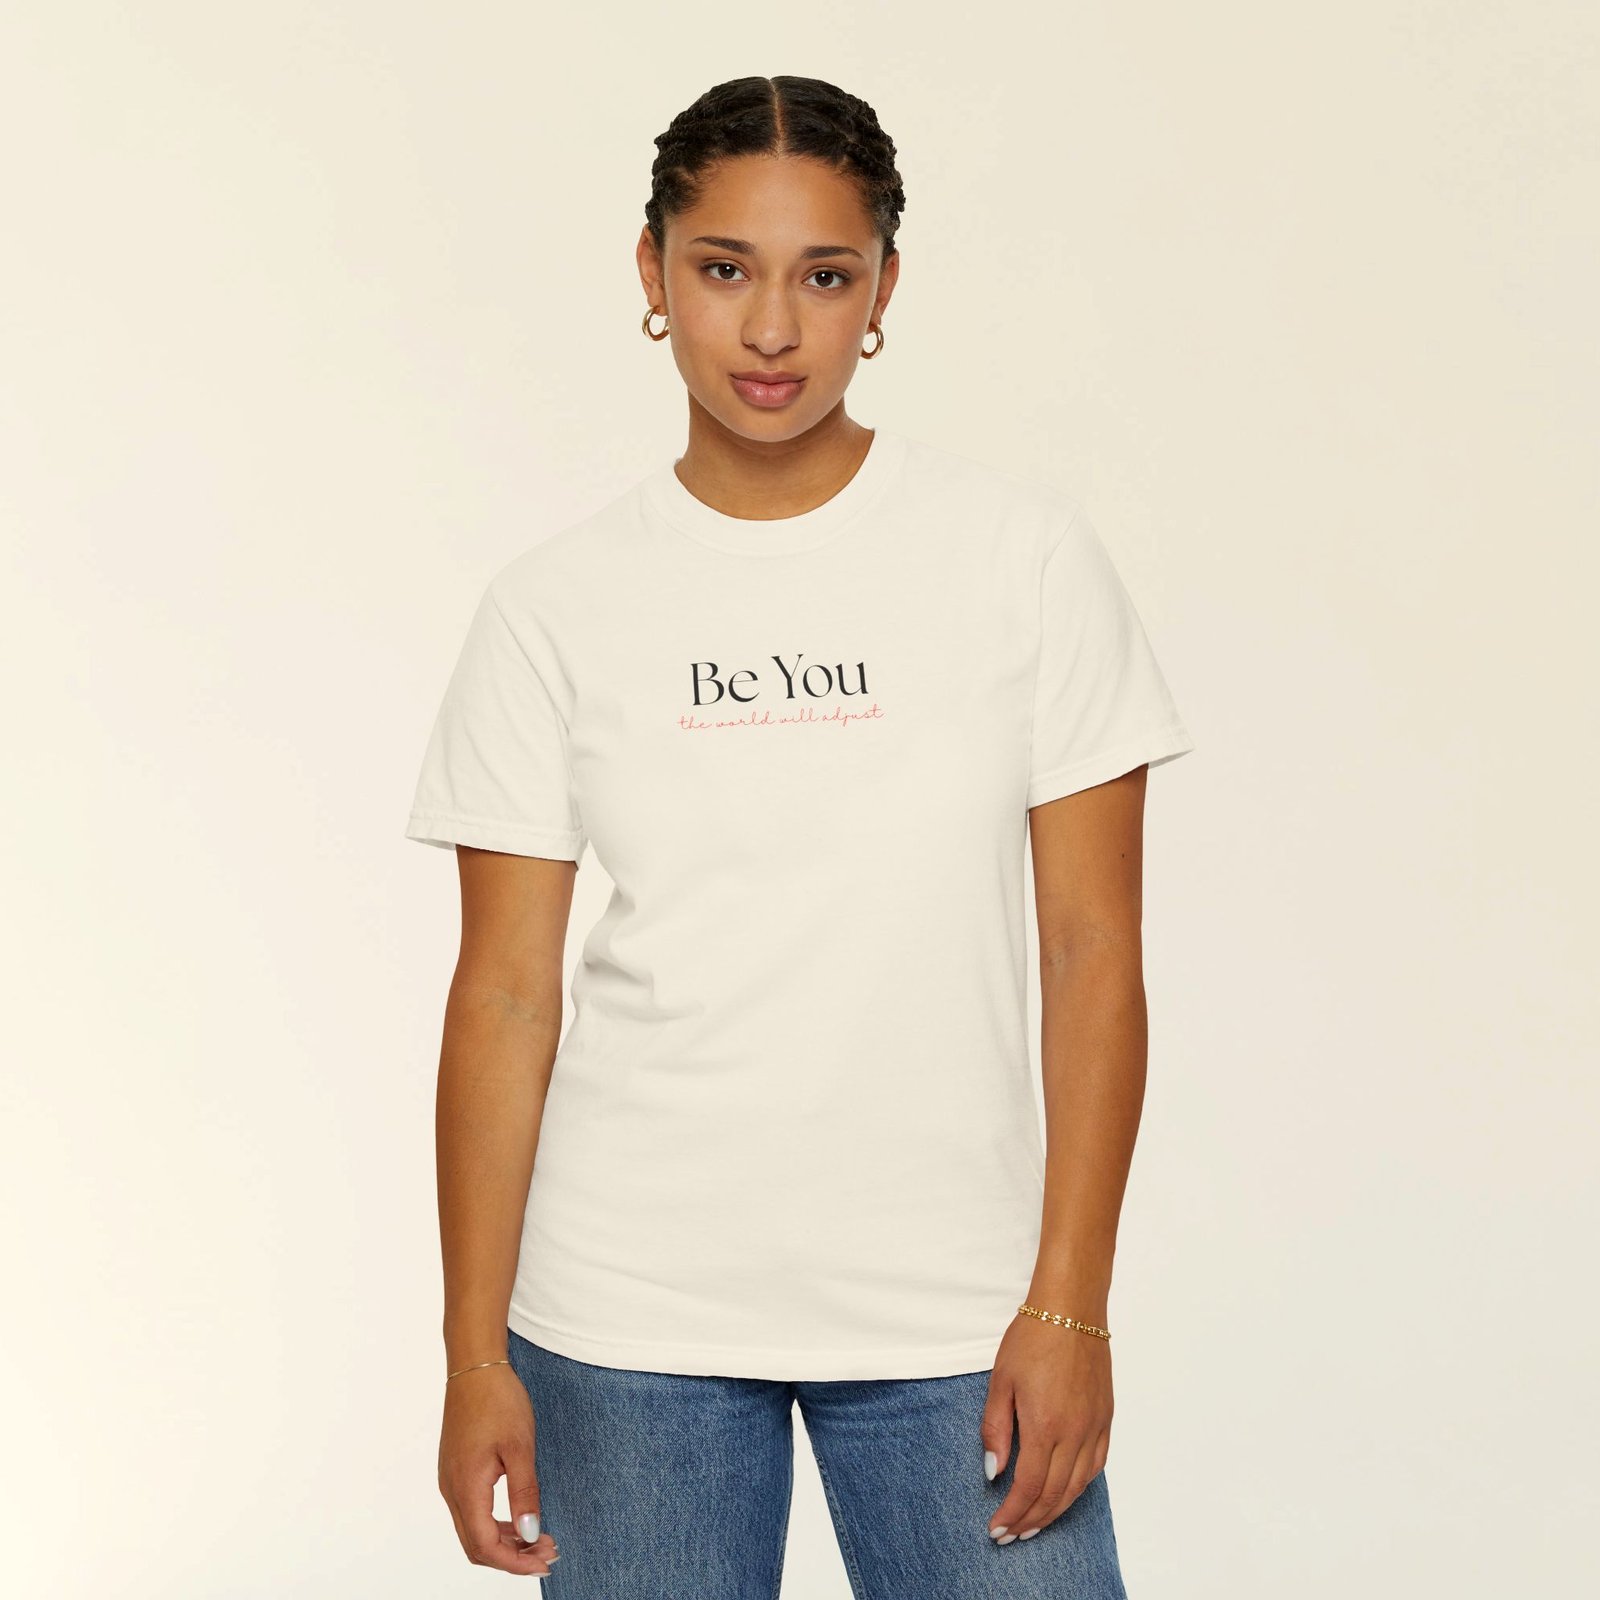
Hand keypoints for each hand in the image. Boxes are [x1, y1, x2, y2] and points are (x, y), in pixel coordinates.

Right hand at [438, 1364, 562, 1575]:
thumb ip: (524, 1493)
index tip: (544, 1562)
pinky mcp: (456, 1471)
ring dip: (505, 1540)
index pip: (486, 1545)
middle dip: (512, 1556)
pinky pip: (472, 1511)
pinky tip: (519, 1518)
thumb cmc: (498, 1400)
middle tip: (547, 1553)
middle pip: (477, 1544)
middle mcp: (451, 1490)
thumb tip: (530, 1534)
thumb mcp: (520, 1446)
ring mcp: (451, 1481)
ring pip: (474, 1529)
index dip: (515, 1562)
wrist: (475, 1366)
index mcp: (465, 1487)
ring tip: (539, 1539)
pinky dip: (495, 1522)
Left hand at [980, 1313, 1112, 1543]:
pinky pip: (1096, 1465)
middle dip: (1030, 1521)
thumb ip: (995, 1429)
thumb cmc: (1032, 1338)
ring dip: (1055, 1511)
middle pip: (1054, 1494)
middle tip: (1011, 1536)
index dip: (1012, 1514)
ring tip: (1034, 1524)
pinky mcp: (1106, 1417)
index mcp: (1045, 1425)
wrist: (1071, 1308)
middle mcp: (1075, 1433)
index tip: (997, 1529)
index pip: (1029, 1487)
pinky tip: (1066, 1493)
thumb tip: (994, 1472)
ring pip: (1078, 1486)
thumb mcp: (1001, 1381)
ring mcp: (1095, 1427)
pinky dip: (1079, 1487)